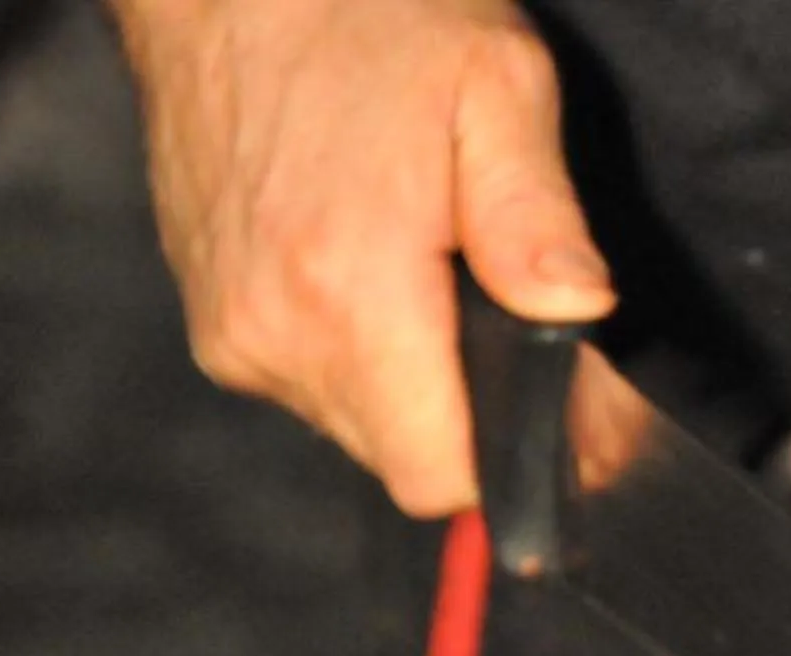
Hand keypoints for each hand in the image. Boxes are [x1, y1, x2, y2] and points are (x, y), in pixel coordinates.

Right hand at [111, 0, 612, 514]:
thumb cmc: (364, 11)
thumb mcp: (495, 87)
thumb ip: (538, 221)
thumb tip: (579, 313)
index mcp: (350, 294)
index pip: (441, 475)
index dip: (514, 458)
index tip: (561, 415)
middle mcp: (275, 332)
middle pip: (407, 458)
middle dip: (472, 411)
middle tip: (511, 316)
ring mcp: (232, 331)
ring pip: (360, 423)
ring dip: (414, 376)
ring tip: (431, 269)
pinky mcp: (211, 318)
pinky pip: (310, 377)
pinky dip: (357, 346)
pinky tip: (373, 261)